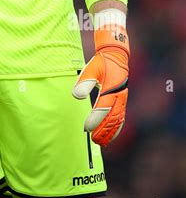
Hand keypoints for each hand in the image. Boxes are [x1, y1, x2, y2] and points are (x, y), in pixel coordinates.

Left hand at [72, 25, 128, 145]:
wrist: (116, 54)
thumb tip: (76, 95)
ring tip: (101, 142)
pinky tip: (110, 135)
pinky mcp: (122, 100)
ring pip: (118, 120)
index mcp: (112, 88)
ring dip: (110, 132)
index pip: (104, 108)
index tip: (87, 128)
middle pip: (112, 118)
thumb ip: (85, 81)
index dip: (95, 119)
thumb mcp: (92, 68)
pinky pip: (121, 117)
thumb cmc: (102, 62)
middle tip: (93, 140)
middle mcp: (119, 96)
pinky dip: (116, 128)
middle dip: (103, 131)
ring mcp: (122, 99)